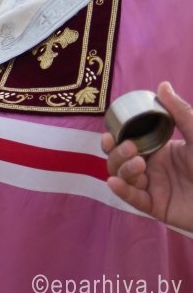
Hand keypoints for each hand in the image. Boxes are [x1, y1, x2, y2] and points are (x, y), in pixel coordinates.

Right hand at [102, 81, 192, 231]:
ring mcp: (153, 188)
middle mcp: (152, 169)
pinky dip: (122, 190)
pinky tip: (115, 183)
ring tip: (138, 163)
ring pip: (122, 177)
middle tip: (128, 147)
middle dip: (116, 153)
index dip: (114, 140)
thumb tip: (162, 85)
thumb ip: (180, 113)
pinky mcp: (156, 206)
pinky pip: (133, 199)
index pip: (127, 144)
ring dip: (122, 168)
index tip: (110, 133)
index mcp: (158, 151)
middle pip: (119, 160)